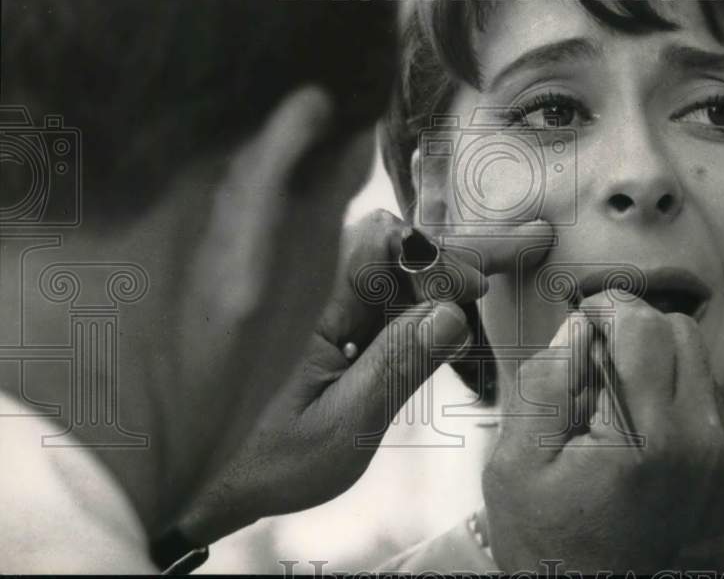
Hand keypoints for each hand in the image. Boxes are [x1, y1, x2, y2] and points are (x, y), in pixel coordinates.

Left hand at [179, 209, 553, 542]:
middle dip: (455, 252)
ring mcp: (320, 303)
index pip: (385, 244)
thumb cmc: (261, 462)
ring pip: (393, 265)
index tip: (476, 288)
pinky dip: (422, 296)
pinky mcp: (326, 320)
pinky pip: (381, 293)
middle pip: (396, 244)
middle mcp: (314, 290)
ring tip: (498, 272)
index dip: (438, 257)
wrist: (201, 480)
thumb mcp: (340, 429)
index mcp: (310, 305)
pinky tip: (453, 306)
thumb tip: (453, 314)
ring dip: (443, 274)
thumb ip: (397, 368)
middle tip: (521, 247)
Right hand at [481, 296, 723, 573]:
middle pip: (681, 334)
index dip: (608, 309)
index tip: (582, 323)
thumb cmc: (544, 537)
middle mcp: (702, 449)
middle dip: (635, 332)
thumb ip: (547, 383)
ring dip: (656, 368)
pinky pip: (709, 407)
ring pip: (698, 365)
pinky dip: (674, 404)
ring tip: (614, 411)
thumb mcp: (517, 461)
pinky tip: (640, 440)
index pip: (645, 326)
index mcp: (645, 440)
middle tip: (595, 364)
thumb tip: (580, 325)